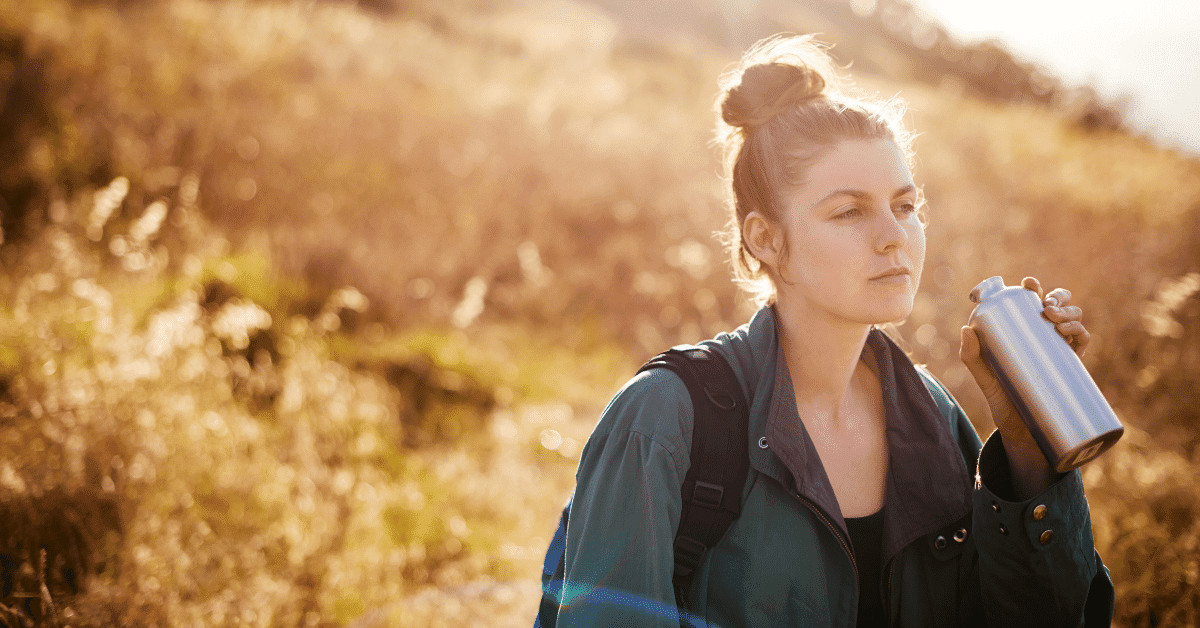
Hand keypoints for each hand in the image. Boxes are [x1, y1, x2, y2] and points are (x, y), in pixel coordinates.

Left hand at [959, 277, 1087, 495]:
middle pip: (1056, 305)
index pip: (1029, 303)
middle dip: (1055, 296)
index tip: (1028, 284)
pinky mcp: (1072, 365)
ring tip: (1054, 318)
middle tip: (1044, 306)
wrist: (1022, 431)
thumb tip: (966, 329)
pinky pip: (1083, 341)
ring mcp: (1059, 349)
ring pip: (1072, 318)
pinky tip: (1069, 331)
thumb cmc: (1001, 399)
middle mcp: (1043, 336)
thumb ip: (971, 357)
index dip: (1033, 288)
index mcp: (1022, 332)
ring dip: (1069, 310)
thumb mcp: (983, 377)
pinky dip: (1080, 331)